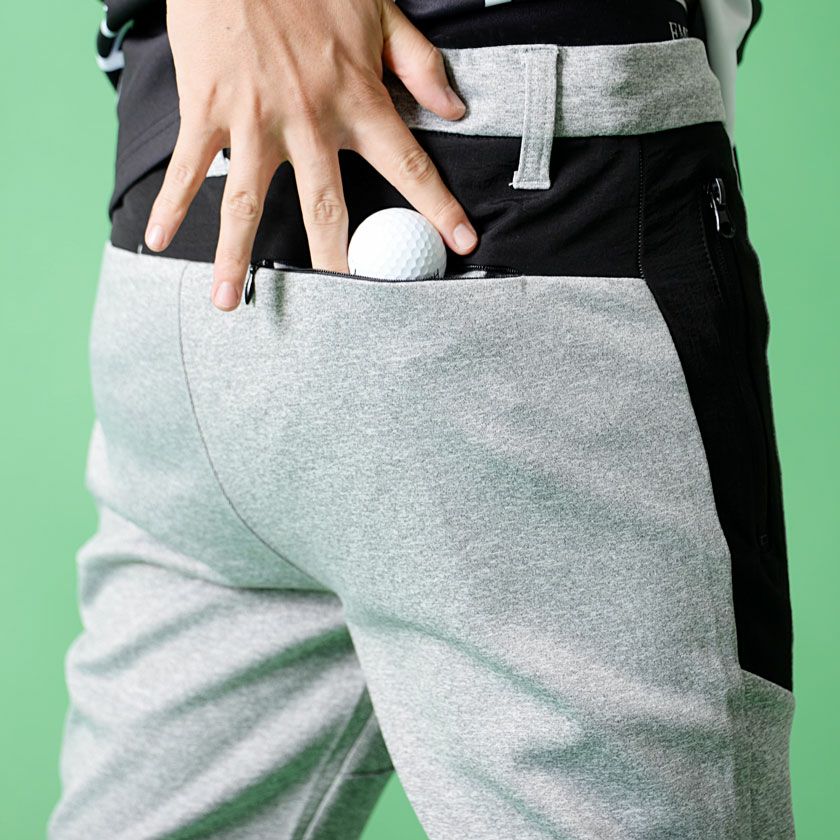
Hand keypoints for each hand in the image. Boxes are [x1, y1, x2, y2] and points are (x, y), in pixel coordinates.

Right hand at [144, 0, 478, 310]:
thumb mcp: (381, 10)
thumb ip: (420, 65)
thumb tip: (455, 111)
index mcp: (358, 100)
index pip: (410, 166)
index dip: (439, 207)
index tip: (461, 244)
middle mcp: (309, 121)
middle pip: (327, 208)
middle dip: (340, 263)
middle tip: (345, 312)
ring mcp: (254, 119)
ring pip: (246, 202)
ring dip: (236, 256)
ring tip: (230, 303)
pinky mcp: (208, 107)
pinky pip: (189, 165)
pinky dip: (170, 202)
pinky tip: (158, 239)